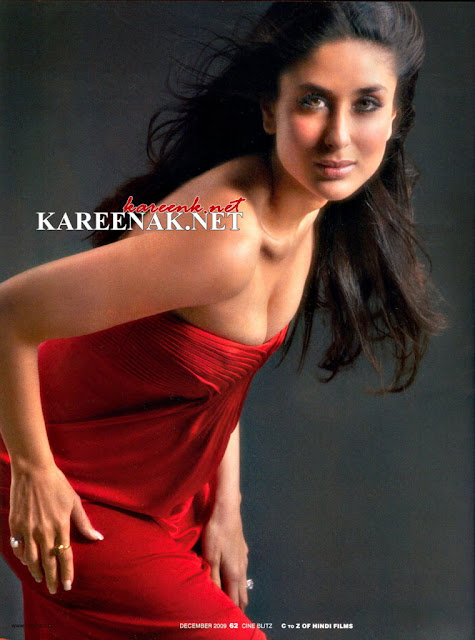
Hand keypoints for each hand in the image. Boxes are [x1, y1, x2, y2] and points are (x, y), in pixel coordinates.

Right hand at [8, 463, 102, 593]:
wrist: (33, 471)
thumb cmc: (57, 485)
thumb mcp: (74, 502)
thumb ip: (84, 523)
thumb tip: (98, 538)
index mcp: (61, 525)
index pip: (64, 556)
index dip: (66, 572)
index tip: (68, 585)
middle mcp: (44, 531)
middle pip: (48, 562)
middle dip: (51, 578)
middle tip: (53, 590)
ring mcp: (28, 529)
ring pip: (31, 559)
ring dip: (36, 571)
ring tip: (40, 578)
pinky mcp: (15, 525)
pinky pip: (18, 548)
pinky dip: (22, 558)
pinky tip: (27, 562)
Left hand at [201, 503, 248, 610]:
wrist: (227, 510)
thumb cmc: (216, 534)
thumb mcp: (210, 557)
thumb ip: (213, 578)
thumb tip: (215, 597)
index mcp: (234, 574)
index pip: (235, 599)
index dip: (232, 612)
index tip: (228, 622)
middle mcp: (242, 568)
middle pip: (242, 593)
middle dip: (238, 606)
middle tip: (232, 617)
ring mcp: (244, 558)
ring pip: (243, 582)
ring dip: (239, 593)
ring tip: (234, 602)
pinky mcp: (242, 549)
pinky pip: (242, 570)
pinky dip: (238, 580)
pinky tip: (234, 577)